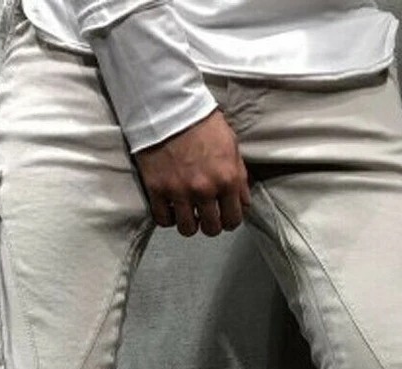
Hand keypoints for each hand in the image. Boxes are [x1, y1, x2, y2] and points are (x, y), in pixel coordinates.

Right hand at [133, 109, 251, 237]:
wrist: (169, 106)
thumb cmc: (202, 122)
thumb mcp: (231, 145)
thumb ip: (239, 176)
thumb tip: (244, 201)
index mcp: (227, 179)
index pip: (234, 219)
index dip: (229, 220)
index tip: (223, 215)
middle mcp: (205, 190)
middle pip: (212, 229)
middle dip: (210, 224)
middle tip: (205, 215)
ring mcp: (179, 191)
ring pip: (188, 229)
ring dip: (189, 223)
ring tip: (187, 212)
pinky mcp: (157, 190)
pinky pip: (163, 219)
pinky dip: (168, 217)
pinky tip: (170, 207)